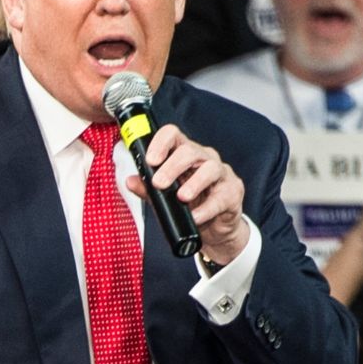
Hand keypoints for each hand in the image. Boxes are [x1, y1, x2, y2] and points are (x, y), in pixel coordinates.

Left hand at [126, 124, 248, 264]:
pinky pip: (221, 197)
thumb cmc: (191, 204)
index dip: (161, 143)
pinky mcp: (233, 192)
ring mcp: (221, 173)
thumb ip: (147, 188)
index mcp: (185, 154)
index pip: (173, 135)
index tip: (150, 160)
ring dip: (194, 183)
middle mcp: (204, 158)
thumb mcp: (165, 197)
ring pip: (210, 168)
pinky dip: (206, 208)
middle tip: (159, 183)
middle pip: (189, 151)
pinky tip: (195, 216)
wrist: (215, 228)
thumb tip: (129, 181)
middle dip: (172, 167)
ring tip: (182, 197)